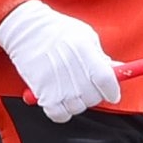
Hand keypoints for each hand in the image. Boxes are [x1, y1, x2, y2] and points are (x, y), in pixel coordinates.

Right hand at [0, 0, 120, 122]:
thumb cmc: (56, 30)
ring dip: (77, 103)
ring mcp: (56, 81)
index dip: (113, 90)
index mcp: (84, 50)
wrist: (25, 28)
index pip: (107, 79)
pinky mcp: (41, 91)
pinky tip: (60, 102)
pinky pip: (59, 114)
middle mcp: (71, 67)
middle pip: (93, 97)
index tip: (113, 94)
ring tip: (71, 92)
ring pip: (77, 107)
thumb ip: (100, 55)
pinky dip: (62, 113)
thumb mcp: (84, 35)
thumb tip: (117, 70)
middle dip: (94, 96)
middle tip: (88, 88)